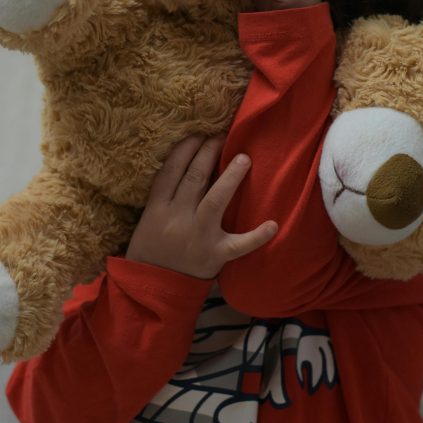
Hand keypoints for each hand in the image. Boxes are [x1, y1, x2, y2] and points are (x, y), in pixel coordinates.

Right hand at [126, 135, 277, 278]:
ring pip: (216, 200)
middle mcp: (177, 218)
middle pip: (194, 177)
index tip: (199, 133)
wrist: (152, 289)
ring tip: (244, 158)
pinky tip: (274, 224)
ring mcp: (198, 236)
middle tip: (222, 135)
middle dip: (209, 152)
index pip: (171, 170)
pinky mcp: (215, 254)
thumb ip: (166, 196)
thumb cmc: (151, 248)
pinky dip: (257, 236)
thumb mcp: (149, 219)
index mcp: (157, 208)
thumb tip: (190, 163)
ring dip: (231, 178)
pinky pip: (239, 244)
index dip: (186, 148)